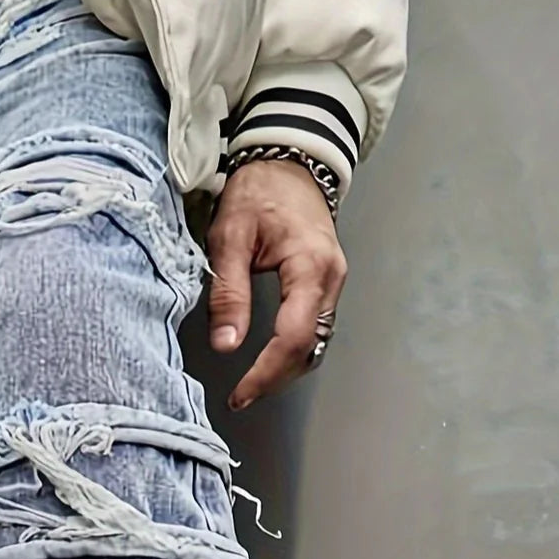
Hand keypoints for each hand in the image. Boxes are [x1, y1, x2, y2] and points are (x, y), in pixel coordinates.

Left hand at [207, 160, 346, 409]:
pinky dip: (292, 351)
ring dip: (285, 369)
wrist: (288, 161)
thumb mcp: (230, 237)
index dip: (265, 373)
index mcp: (310, 266)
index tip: (239, 394)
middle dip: (275, 378)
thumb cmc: (258, 192)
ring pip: (317, 342)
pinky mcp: (326, 283)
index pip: (293, 337)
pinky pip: (316, 328)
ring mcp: (333, 282)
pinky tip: (267, 361)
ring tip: (250, 386)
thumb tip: (226, 345)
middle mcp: (331, 278)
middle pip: (309, 347)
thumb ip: (229, 293)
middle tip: (240, 397)